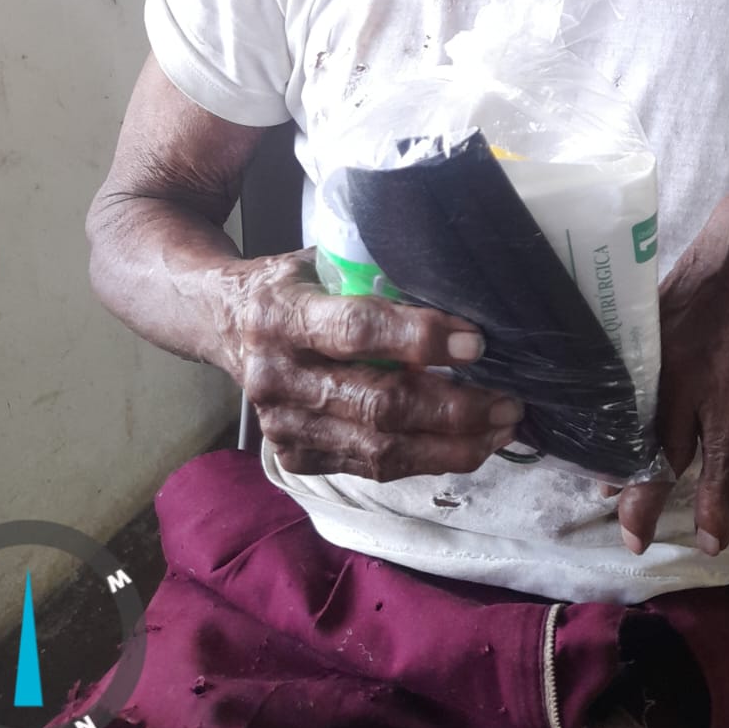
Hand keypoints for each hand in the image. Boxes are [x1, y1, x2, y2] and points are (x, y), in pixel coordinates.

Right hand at [218, 250, 525, 478]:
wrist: (220, 321)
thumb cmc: (289, 283)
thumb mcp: (319, 260)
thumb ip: (373, 275)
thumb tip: (458, 290)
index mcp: (280, 315)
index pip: (356, 332)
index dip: (419, 340)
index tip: (476, 343)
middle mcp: (277, 378)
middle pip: (376, 406)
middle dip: (452, 409)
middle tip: (508, 401)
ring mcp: (283, 427)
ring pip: (380, 450)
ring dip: (451, 445)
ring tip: (502, 429)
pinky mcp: (295, 458)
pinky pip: (372, 468)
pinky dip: (425, 460)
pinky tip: (466, 446)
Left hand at [613, 170, 728, 555]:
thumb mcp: (681, 295)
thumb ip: (662, 340)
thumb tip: (639, 377)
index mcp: (661, 348)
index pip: (631, 414)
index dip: (618, 458)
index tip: (603, 493)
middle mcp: (690, 369)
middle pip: (665, 447)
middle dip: (649, 498)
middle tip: (636, 538)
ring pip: (718, 456)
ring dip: (714, 506)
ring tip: (711, 543)